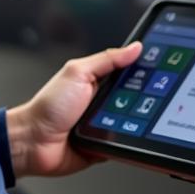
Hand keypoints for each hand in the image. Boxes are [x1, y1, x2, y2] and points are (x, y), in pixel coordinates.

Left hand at [4, 42, 142, 179]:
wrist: (33, 143)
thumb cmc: (48, 107)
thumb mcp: (78, 73)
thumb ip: (106, 59)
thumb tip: (134, 48)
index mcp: (98, 81)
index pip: (129, 72)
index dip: (144, 69)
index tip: (161, 67)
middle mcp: (103, 102)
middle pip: (135, 98)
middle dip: (145, 99)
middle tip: (155, 96)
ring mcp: (105, 125)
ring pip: (134, 123)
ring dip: (136, 122)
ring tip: (138, 118)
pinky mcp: (105, 146)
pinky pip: (125, 144)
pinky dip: (128, 142)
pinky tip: (128, 137)